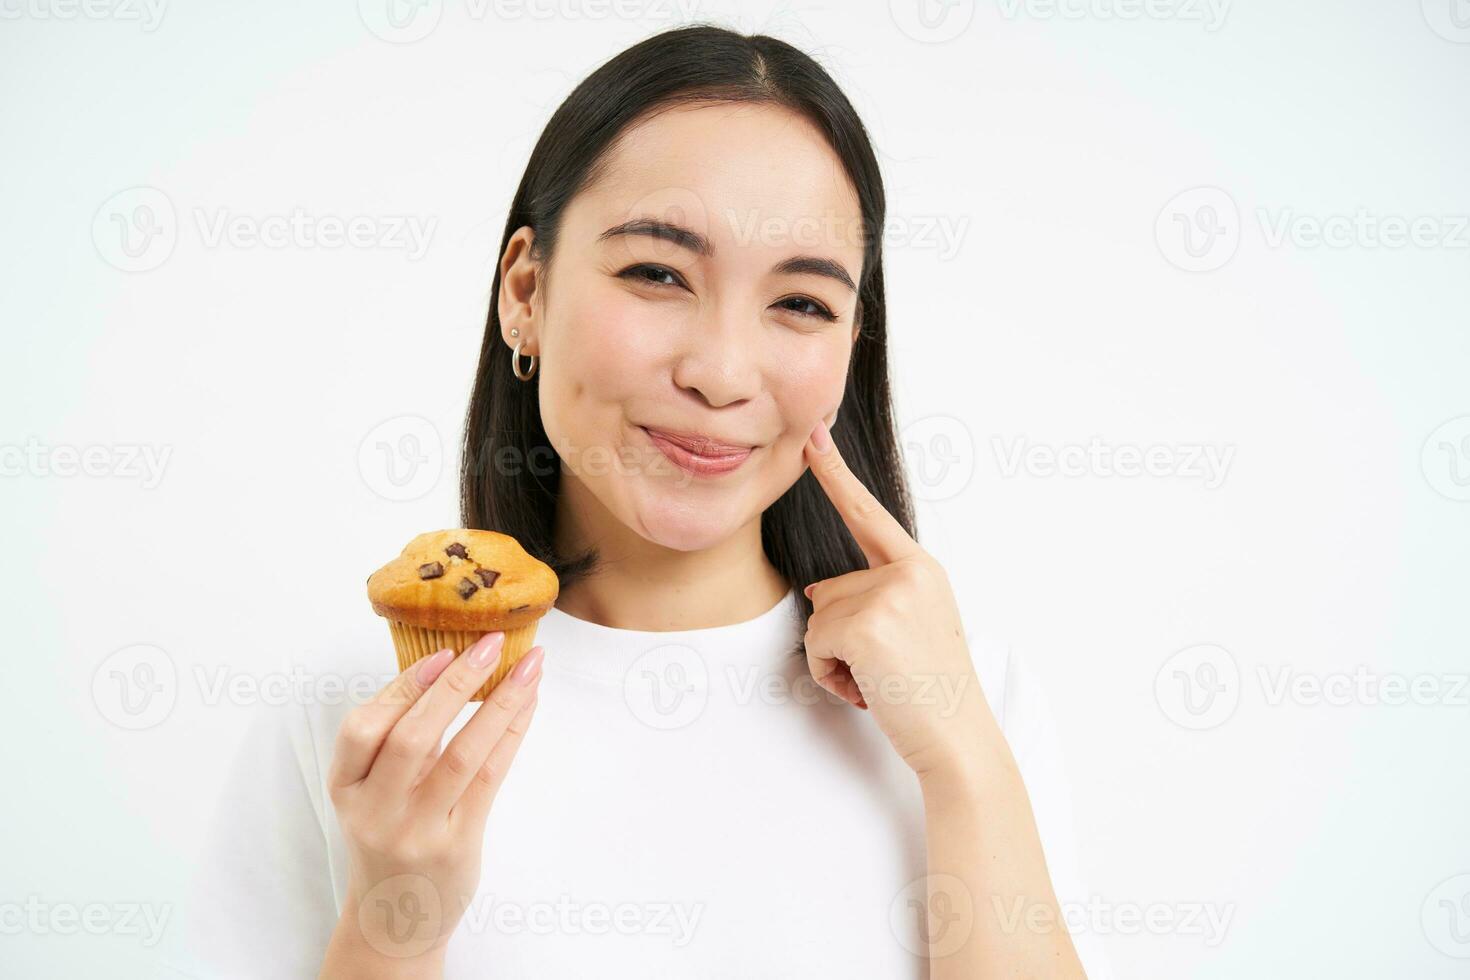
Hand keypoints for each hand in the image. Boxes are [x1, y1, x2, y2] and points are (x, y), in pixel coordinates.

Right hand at [322, 633, 544, 969]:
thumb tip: (450, 665)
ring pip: (461, 756)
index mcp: (346, 788)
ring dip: (500, 704)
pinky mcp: (457, 845)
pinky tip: (528, 705)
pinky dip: (511, 734)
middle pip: (412, 737)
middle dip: (456, 684)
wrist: (397, 918)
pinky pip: (490, 778)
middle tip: (490, 644)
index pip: (364, 727)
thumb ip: (395, 739)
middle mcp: (376, 811)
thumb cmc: (390, 835)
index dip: (404, 686)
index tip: (442, 652)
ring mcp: (417, 831)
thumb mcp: (372, 791)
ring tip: (529, 668)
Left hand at [801, 420, 989, 779]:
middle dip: (841, 638)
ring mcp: (888, 596)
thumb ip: (870, 599)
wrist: (958, 739)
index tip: (814, 435)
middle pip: (829, 591)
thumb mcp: (909, 630)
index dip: (837, 474)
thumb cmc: (932, 693)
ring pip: (819, 620)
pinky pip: (816, 645)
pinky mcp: (867, 625)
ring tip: (882, 682)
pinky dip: (831, 677)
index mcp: (921, 569)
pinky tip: (870, 692)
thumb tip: (818, 592)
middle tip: (888, 670)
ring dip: (836, 661)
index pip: (869, 515)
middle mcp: (908, 573)